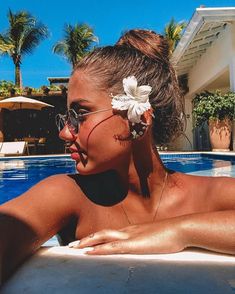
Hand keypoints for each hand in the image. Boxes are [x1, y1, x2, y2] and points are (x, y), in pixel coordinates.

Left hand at [69, 220, 185, 254]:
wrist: (180, 229)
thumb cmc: (171, 234)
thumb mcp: (155, 238)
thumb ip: (147, 241)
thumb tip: (143, 246)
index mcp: (132, 230)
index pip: (109, 233)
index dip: (96, 237)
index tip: (85, 242)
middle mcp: (127, 231)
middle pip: (101, 233)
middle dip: (86, 239)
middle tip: (72, 245)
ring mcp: (130, 237)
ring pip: (102, 238)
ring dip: (87, 243)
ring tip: (74, 248)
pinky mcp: (134, 245)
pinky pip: (111, 247)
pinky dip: (98, 249)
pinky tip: (89, 253)